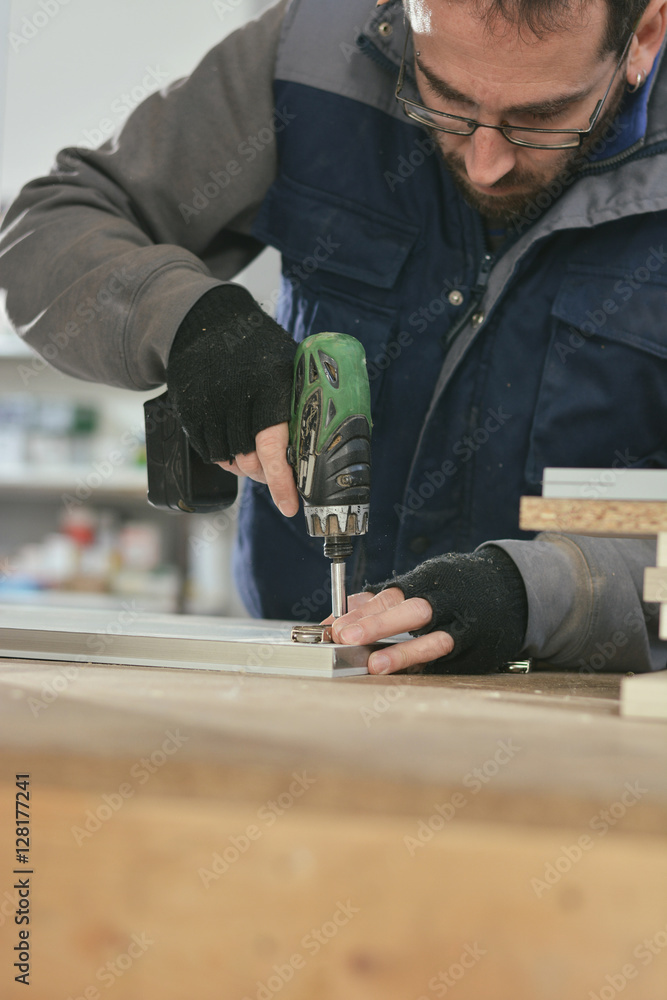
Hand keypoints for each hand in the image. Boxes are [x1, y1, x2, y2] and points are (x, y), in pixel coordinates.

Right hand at [166, 284, 297, 514]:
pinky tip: (233, 442)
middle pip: (250, 460)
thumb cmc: (258, 348)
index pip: (274, 446)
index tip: (290, 506)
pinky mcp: (188, 410)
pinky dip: (223, 456)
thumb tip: (321, 451)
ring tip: (254, 451)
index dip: (282, 481)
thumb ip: (298, 404)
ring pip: (228, 460)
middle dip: (266, 474)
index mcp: (269, 385)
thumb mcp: (287, 365)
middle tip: (276, 473)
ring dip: (244, 466)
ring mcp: (207, 404)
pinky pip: (208, 452)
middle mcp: (235, 396)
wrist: (207, 320)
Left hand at [331, 548, 527, 674]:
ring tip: (375, 665)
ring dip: (402, 653)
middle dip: (377, 624)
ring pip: (432, 640)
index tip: (335, 626)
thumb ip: (379, 602)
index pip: (389, 596)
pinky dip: (426, 667)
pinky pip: (448, 660)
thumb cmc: (454, 589)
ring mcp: (462, 626)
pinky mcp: (474, 649)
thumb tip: (337, 618)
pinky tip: (406, 675)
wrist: (510, 590)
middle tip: (346, 637)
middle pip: (409, 612)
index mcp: (426, 582)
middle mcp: (444, 602)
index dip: (361, 612)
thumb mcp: (419, 585)